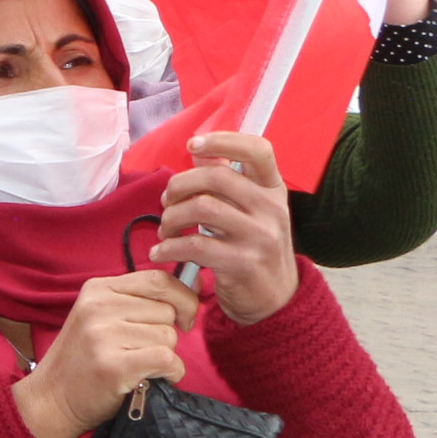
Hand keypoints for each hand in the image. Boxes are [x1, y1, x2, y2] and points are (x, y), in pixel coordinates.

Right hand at [10, 272, 198, 437]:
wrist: (52, 398)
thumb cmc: (85, 359)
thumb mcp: (101, 316)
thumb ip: (139, 301)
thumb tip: (194, 287)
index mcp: (97, 290)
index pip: (158, 279)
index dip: (182, 297)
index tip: (183, 316)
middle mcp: (98, 307)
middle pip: (167, 311)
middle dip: (166, 333)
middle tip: (141, 349)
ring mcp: (104, 335)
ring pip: (169, 337)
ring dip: (165, 356)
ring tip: (138, 365)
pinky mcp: (114, 365)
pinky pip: (168, 359)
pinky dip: (171, 372)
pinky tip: (154, 378)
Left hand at [152, 133, 298, 323]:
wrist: (275, 297)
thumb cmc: (253, 246)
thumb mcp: (249, 210)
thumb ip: (226, 182)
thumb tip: (199, 153)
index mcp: (273, 189)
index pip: (258, 150)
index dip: (224, 140)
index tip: (192, 145)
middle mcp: (272, 209)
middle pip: (216, 177)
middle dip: (179, 186)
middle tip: (166, 202)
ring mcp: (260, 236)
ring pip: (201, 208)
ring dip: (171, 217)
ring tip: (166, 229)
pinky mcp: (243, 263)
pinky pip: (194, 245)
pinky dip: (168, 247)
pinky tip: (161, 252)